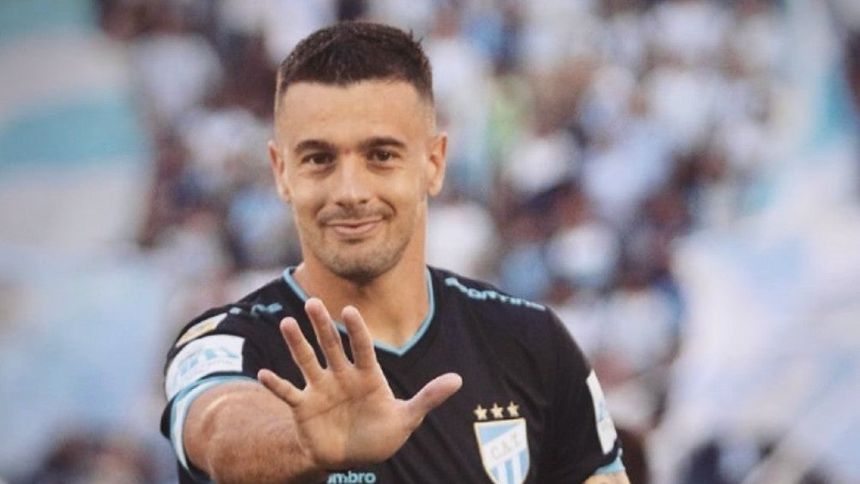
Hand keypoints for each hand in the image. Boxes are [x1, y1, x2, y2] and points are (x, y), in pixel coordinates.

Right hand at [258, 298, 461, 470]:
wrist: (351, 456)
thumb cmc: (381, 433)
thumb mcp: (408, 418)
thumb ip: (428, 398)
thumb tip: (458, 380)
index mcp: (367, 375)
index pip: (362, 348)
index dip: (356, 331)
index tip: (350, 311)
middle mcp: (341, 376)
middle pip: (331, 346)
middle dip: (322, 325)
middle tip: (313, 302)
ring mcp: (320, 390)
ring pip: (306, 361)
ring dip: (296, 343)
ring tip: (286, 322)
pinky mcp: (303, 408)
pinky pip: (288, 393)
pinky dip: (276, 385)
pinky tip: (262, 373)